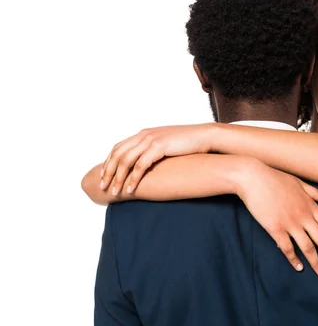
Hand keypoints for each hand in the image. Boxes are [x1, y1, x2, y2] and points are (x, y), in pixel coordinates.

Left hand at [99, 124, 214, 194]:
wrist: (205, 136)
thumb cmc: (190, 143)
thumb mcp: (168, 144)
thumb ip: (155, 150)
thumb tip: (148, 162)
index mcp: (145, 133)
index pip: (119, 147)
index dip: (109, 162)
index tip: (103, 176)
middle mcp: (144, 135)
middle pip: (118, 154)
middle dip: (108, 172)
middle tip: (103, 187)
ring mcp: (151, 139)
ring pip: (126, 160)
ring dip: (118, 178)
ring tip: (114, 192)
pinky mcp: (159, 147)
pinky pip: (140, 165)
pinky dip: (133, 178)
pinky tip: (130, 189)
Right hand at [237, 163, 317, 278]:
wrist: (253, 178)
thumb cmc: (275, 179)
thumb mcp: (299, 183)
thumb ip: (316, 194)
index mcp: (310, 205)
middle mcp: (303, 216)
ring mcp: (289, 223)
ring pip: (307, 247)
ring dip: (316, 262)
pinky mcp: (275, 228)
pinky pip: (287, 248)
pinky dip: (294, 259)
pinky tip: (299, 267)